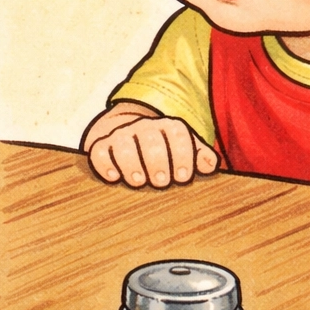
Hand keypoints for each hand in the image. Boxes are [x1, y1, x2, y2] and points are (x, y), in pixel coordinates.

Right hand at [82, 102, 219, 187]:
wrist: (128, 133)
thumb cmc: (163, 151)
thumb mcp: (183, 151)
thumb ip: (198, 157)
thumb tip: (210, 165)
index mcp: (168, 128)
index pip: (177, 134)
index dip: (182, 154)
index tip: (183, 177)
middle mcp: (144, 128)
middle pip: (150, 139)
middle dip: (157, 161)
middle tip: (161, 182)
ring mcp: (121, 135)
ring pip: (123, 144)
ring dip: (132, 163)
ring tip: (139, 182)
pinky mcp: (101, 145)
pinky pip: (99, 151)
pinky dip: (104, 164)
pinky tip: (113, 177)